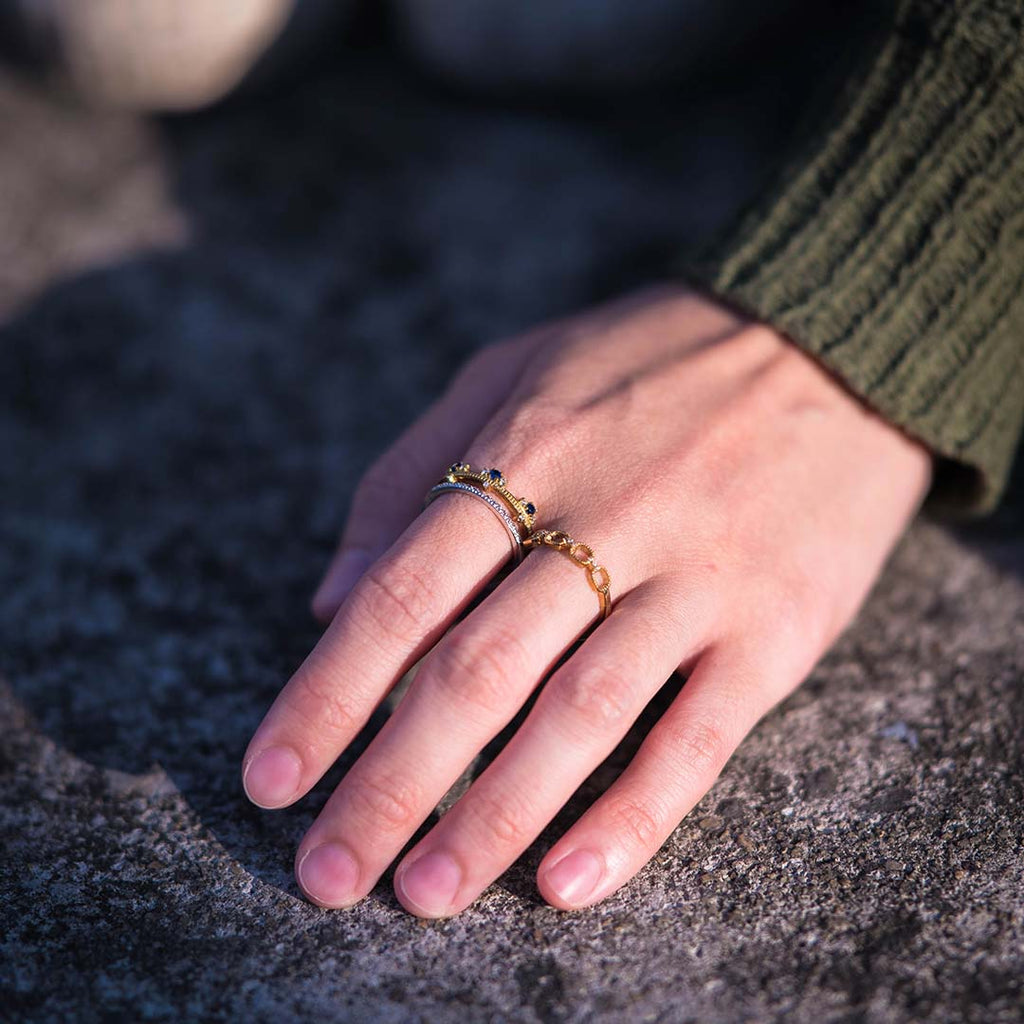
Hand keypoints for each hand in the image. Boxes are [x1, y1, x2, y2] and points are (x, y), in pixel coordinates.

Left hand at [241, 285, 931, 916]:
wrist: (824, 344)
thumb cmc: (645, 363)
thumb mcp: (512, 374)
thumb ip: (412, 474)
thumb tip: (329, 599)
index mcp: (524, 452)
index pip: (401, 595)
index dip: (326, 694)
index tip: (270, 780)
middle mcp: (603, 519)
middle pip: (473, 672)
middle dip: (388, 783)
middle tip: (326, 874)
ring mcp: (693, 576)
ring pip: (578, 715)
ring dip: (493, 817)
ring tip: (424, 894)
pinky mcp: (773, 627)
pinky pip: (696, 736)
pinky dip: (632, 816)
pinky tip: (567, 882)